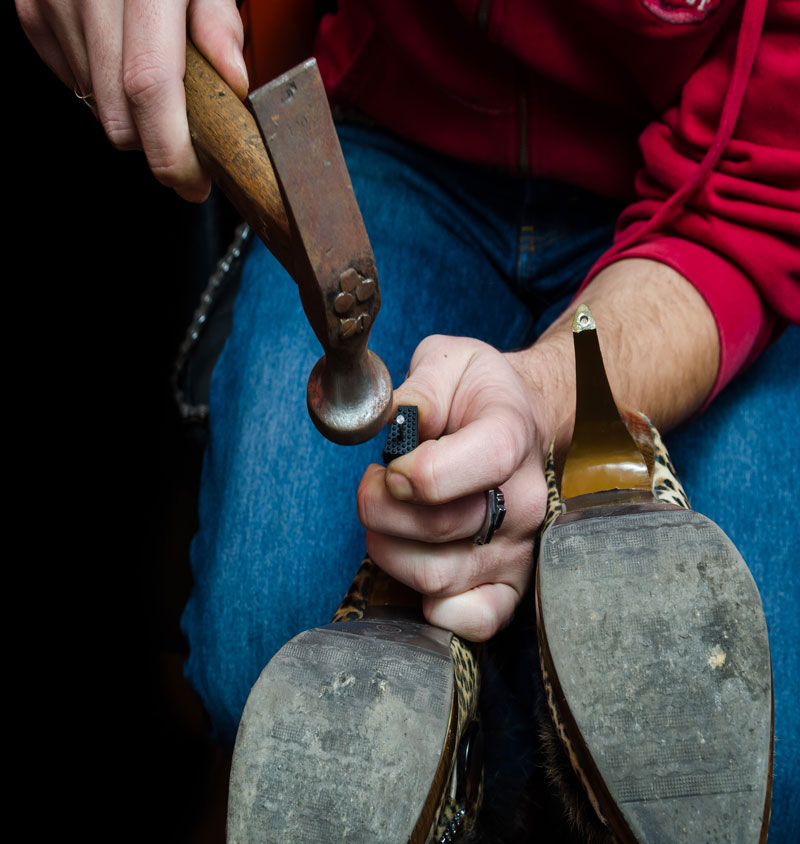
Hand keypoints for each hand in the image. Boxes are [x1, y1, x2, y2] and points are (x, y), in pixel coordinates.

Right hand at [16, 0, 247, 200]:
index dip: (171, 150)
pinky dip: (103, 85)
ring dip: (132, 114)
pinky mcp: (32, 9)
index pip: (148, 89)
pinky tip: (124, 58)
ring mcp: (50, 2)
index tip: (193, 182)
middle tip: (189, 143)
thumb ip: (218, 18)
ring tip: (160, 82)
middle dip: (157, 146)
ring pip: (95, 106)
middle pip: (118, 116)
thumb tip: (232, 79)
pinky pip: (72, 79)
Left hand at [357, 335, 550, 641]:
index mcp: (511, 435)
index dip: (414, 473)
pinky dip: (433, 604)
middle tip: (376, 484)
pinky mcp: (512, 586)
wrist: (524, 422)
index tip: (390, 465)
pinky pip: (473, 621)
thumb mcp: (447, 362)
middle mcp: (525, 500)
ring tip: (392, 517)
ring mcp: (521, 548)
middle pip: (438, 528)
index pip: (470, 466)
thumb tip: (395, 423)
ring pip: (437, 576)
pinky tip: (419, 562)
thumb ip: (418, 386)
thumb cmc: (478, 397)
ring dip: (390, 549)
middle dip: (381, 508)